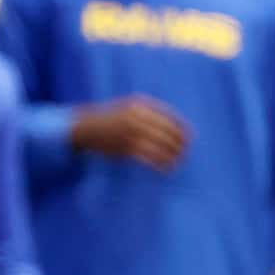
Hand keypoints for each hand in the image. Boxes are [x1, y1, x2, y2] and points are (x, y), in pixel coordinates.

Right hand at [68, 95, 189, 171]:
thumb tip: (179, 125)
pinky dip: (159, 165)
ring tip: (177, 163)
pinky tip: (165, 169)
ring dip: (172, 157)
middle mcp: (137, 117)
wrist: (84, 127)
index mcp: (141, 105)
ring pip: (161, 147)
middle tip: (185, 153)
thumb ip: (152, 111)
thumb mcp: (131, 106)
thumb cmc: (112, 117)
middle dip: (180, 145)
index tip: (190, 138)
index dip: (183, 129)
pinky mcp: (125, 148)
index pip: (171, 117)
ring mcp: (131, 133)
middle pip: (169, 133)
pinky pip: (148, 158)